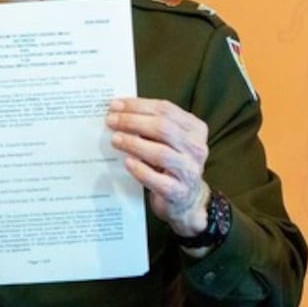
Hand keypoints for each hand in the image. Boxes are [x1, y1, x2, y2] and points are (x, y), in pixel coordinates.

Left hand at [106, 97, 209, 235]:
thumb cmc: (172, 165)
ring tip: (115, 139)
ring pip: (160, 153)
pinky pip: (157, 179)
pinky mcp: (178, 192)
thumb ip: (153, 126)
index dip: (138, 105)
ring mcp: (190, 171)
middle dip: (133, 122)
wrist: (187, 201)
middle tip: (111, 121)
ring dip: (134, 144)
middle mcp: (196, 148)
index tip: (115, 105)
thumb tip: (119, 112)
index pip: (166, 110)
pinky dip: (140, 169)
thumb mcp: (170, 141)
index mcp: (195, 129)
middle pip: (163, 128)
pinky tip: (127, 162)